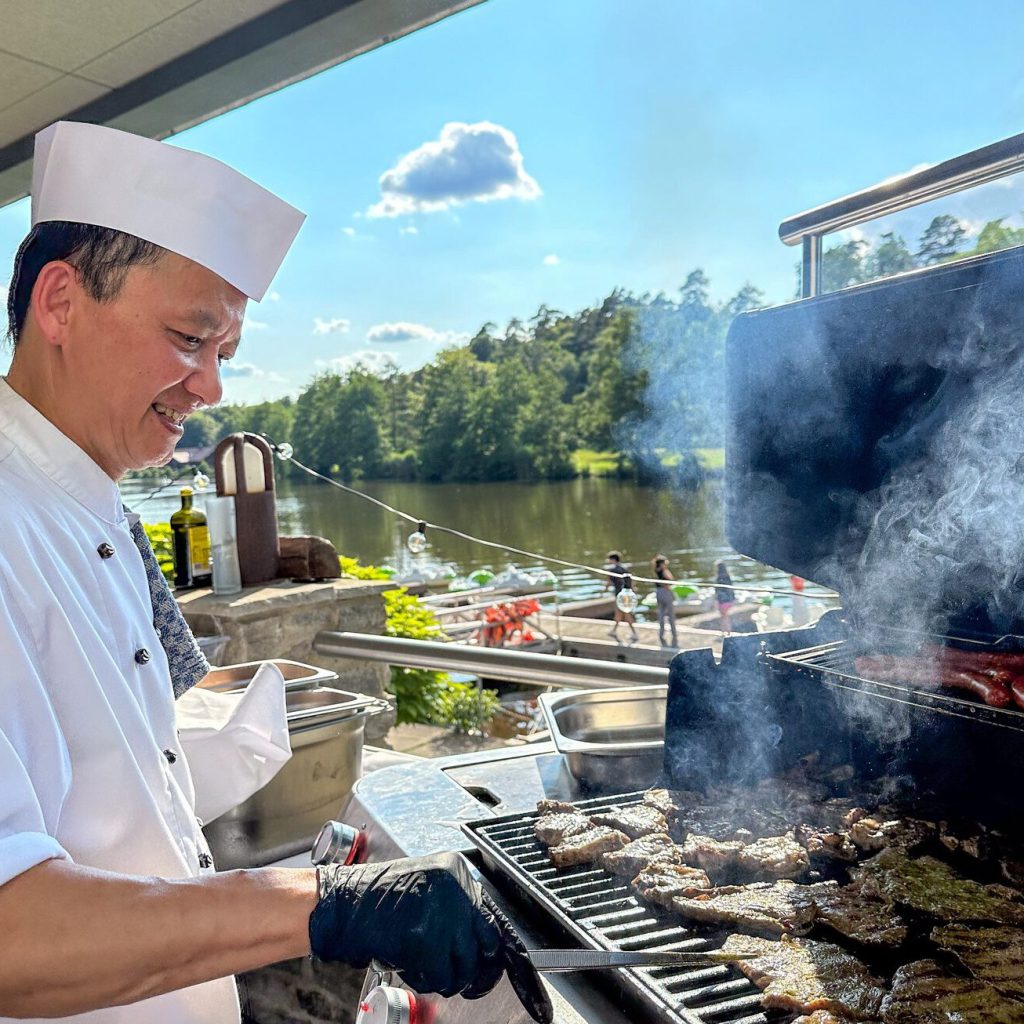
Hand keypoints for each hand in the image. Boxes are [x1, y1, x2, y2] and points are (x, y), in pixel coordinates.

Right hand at [309, 851, 551, 1022]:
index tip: (492, 965)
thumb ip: (453, 907)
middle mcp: (455, 887)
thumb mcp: (424, 890)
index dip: (492, 947)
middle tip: (468, 983)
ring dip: (448, 977)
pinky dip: (427, 980)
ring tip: (426, 969)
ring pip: (466, 964)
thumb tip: (482, 942)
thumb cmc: (377, 900)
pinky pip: (442, 975)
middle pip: (486, 941)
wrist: (342, 905)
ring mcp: (443, 912)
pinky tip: (410, 968)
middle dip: (477, 969)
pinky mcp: (427, 939)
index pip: (491, 915)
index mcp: (456, 871)